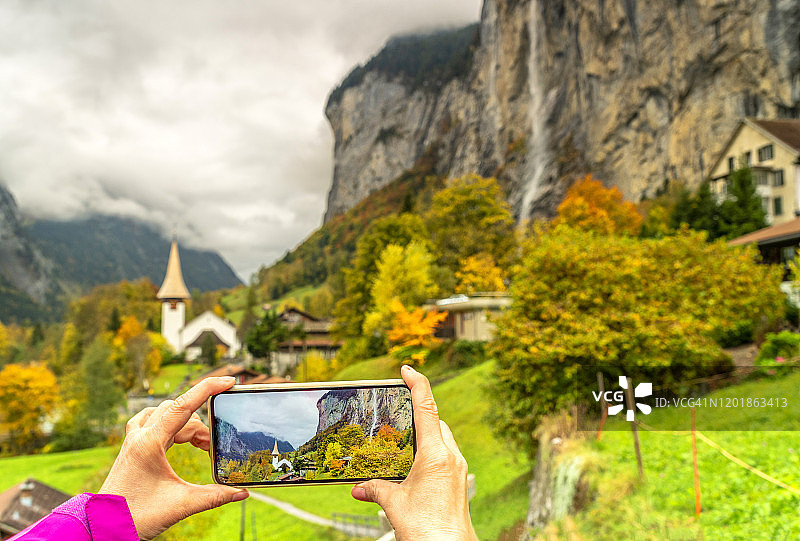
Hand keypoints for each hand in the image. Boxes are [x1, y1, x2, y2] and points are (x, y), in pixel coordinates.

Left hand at [99, 376, 248, 539]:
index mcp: (150, 443)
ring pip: (168, 414)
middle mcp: (140, 435)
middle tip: (213, 449)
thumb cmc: (136, 516)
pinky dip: (171, 422)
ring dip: (189, 425)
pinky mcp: (132, 445)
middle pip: (181, 413)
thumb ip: (215, 496)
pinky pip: (153, 419)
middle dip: (203, 427)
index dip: (208, 389)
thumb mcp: (181, 505)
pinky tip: (176, 433)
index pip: (184, 405)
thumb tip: (242, 492)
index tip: (229, 380)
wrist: (105, 526)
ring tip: (201, 446)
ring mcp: (134, 438)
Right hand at [351, 365, 477, 540]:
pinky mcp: (459, 483)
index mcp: (436, 454)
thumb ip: (374, 489)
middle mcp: (451, 458)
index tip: (407, 369)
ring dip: (425, 435)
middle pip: (436, 422)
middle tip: (398, 409)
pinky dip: (430, 453)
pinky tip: (415, 467)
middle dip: (419, 412)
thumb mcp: (393, 504)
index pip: (427, 407)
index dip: (417, 383)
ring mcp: (458, 470)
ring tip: (404, 440)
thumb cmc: (427, 530)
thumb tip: (358, 488)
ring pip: (442, 440)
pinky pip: (445, 457)